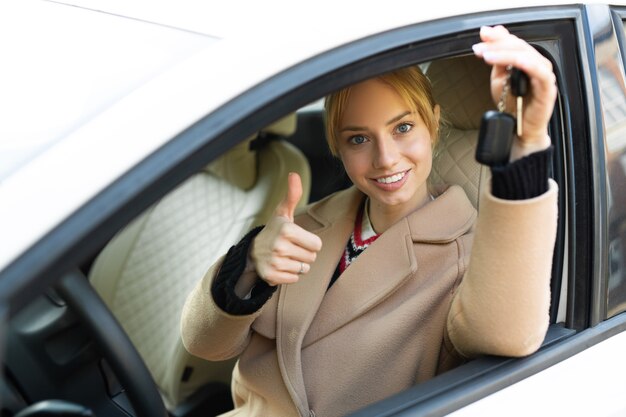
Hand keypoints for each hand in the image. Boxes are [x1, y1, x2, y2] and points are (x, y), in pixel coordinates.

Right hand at [251, 172, 322, 285]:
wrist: (252, 252)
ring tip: (285, 257)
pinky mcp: (271, 276)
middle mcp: (280, 246)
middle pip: (312, 257)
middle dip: (304, 254)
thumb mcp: (283, 213)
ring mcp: (275, 262)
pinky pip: (295, 279)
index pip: (317, 245)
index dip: (310, 242)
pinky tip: (280, 266)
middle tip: (290, 248)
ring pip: (304, 269)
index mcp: (287, 230)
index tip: (297, 239)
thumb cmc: (275, 231)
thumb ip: (292, 194)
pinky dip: (290, 275)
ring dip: (298, 264)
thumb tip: (294, 174)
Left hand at [473, 25, 556, 151]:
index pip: (513, 42)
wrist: (519, 129)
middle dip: (497, 45)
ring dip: (506, 54)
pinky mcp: (548, 88)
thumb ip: (496, 59)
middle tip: (480, 48)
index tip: (482, 35)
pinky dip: (527, 64)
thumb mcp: (498, 79)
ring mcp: (543, 76)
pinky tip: (513, 62)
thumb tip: (489, 35)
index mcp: (526, 60)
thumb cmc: (512, 104)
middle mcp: (537, 65)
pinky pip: (541, 73)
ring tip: (487, 56)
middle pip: (520, 47)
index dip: (498, 37)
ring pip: (528, 56)